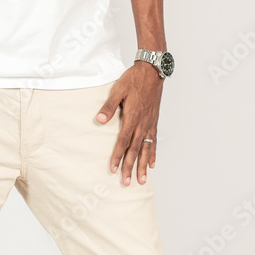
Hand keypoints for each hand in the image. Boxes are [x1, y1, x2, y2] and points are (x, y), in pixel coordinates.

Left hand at [95, 61, 163, 184]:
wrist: (152, 71)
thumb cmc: (133, 79)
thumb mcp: (118, 89)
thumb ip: (109, 106)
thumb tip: (99, 120)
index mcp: (132, 117)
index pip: (123, 141)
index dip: (117, 156)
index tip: (112, 169)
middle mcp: (142, 124)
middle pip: (135, 150)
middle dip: (130, 167)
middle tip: (127, 182)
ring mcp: (150, 124)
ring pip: (146, 149)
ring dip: (143, 165)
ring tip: (142, 180)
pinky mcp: (154, 121)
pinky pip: (154, 142)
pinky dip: (153, 154)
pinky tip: (152, 164)